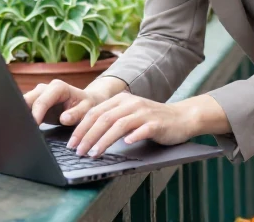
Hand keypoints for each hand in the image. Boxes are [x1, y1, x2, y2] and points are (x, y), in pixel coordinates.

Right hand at [24, 80, 99, 126]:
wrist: (85, 102)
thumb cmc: (87, 105)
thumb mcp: (87, 109)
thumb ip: (77, 113)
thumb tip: (64, 118)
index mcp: (58, 87)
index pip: (41, 101)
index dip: (35, 115)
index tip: (33, 127)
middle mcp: (45, 88)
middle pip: (28, 100)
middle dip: (23, 114)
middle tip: (23, 130)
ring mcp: (38, 94)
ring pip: (23, 103)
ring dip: (21, 116)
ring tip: (21, 130)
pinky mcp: (34, 102)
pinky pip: (24, 108)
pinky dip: (22, 117)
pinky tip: (22, 128)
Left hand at [68, 92, 198, 157]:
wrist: (182, 117)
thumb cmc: (152, 119)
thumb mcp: (129, 114)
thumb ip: (112, 119)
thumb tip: (86, 136)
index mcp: (121, 99)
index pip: (95, 112)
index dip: (81, 128)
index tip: (72, 143)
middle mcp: (131, 103)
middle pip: (104, 118)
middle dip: (88, 136)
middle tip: (78, 151)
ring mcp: (144, 112)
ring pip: (119, 125)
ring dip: (104, 140)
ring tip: (94, 153)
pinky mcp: (156, 123)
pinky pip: (142, 129)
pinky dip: (133, 136)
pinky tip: (126, 144)